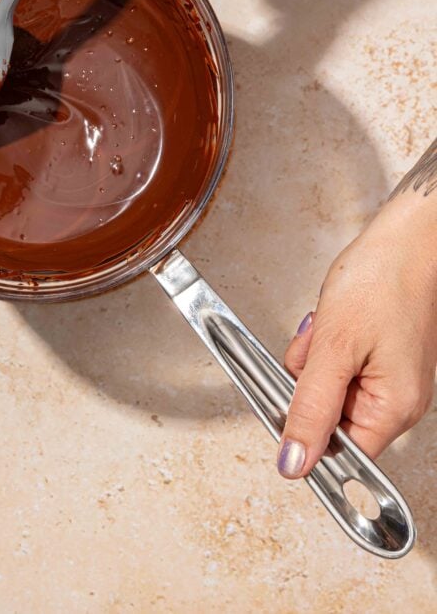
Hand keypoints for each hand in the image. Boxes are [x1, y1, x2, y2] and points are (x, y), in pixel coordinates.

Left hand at [277, 143, 436, 478]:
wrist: (408, 234)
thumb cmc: (385, 277)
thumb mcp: (334, 346)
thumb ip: (310, 408)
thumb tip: (293, 463)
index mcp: (394, 407)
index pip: (341, 453)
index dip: (306, 431)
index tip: (289, 399)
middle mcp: (397, 399)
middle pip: (329, 415)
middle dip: (308, 379)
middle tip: (317, 342)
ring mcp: (390, 375)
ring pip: (327, 384)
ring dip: (314, 355)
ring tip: (328, 322)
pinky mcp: (381, 354)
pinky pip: (337, 361)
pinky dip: (326, 341)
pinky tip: (333, 316)